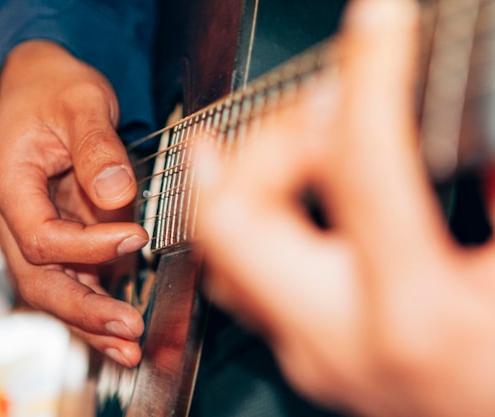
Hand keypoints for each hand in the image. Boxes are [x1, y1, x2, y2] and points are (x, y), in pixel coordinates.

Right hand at [0, 41, 147, 366]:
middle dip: (84, 310)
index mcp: (7, 183)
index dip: (89, 247)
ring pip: (48, 290)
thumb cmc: (56, 90)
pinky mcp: (48, 237)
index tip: (137, 237)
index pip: (41, 237)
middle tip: (128, 329)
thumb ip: (98, 148)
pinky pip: (64, 279)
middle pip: (38, 280)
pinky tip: (116, 328)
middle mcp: (7, 217)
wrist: (39, 87)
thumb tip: (117, 194)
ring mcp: (24, 231)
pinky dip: (89, 304)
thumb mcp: (81, 103)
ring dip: (87, 322)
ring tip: (126, 348)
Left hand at [196, 0, 494, 415]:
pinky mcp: (307, 355)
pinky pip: (245, 280)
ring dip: (242, 177)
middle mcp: (340, 336)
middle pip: (236, 218)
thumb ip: (494, 184)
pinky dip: (251, 223)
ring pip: (222, 252)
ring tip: (283, 132)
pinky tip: (276, 191)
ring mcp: (310, 352)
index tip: (376, 24)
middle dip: (262, 140)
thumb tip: (468, 117)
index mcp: (413, 311)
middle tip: (308, 102)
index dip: (369, 76)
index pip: (363, 165)